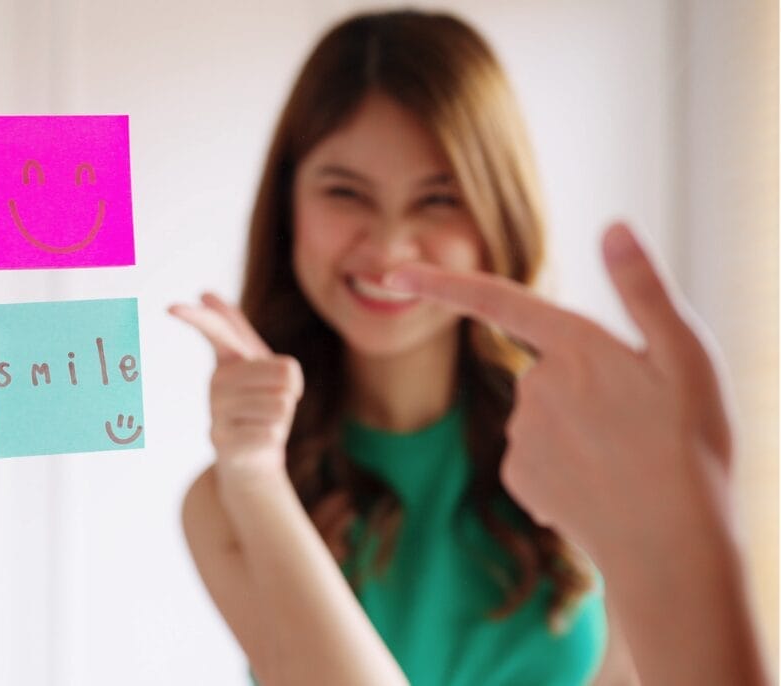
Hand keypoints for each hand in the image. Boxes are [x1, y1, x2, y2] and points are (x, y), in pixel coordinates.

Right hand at [169, 293, 303, 487]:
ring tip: (263, 423)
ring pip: (282, 403)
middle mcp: (216, 383)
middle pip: (285, 371)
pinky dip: (273, 438)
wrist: (253, 460)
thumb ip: (239, 329)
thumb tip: (205, 294)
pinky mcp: (221, 440)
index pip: (215, 330)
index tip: (171, 307)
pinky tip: (256, 441)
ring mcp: (216, 412)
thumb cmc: (261, 405)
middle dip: (292, 391)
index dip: (196, 317)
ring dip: (283, 418)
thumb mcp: (260, 365)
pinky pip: (271, 431)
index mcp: (228, 360)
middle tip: (273, 403)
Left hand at [384, 222, 734, 571]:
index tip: (394, 274)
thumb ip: (642, 288)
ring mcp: (522, 434)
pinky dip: (566, 468)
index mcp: (575, 345)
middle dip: (584, 388)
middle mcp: (536, 385)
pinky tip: (600, 488)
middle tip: (638, 423)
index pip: (497, 301)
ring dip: (579, 430)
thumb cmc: (690, 445)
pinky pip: (538, 458)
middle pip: (547, 369)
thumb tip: (613, 226)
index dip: (444, 284)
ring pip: (544, 416)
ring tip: (627, 459)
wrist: (673, 546)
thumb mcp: (685, 354)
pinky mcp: (519, 478)